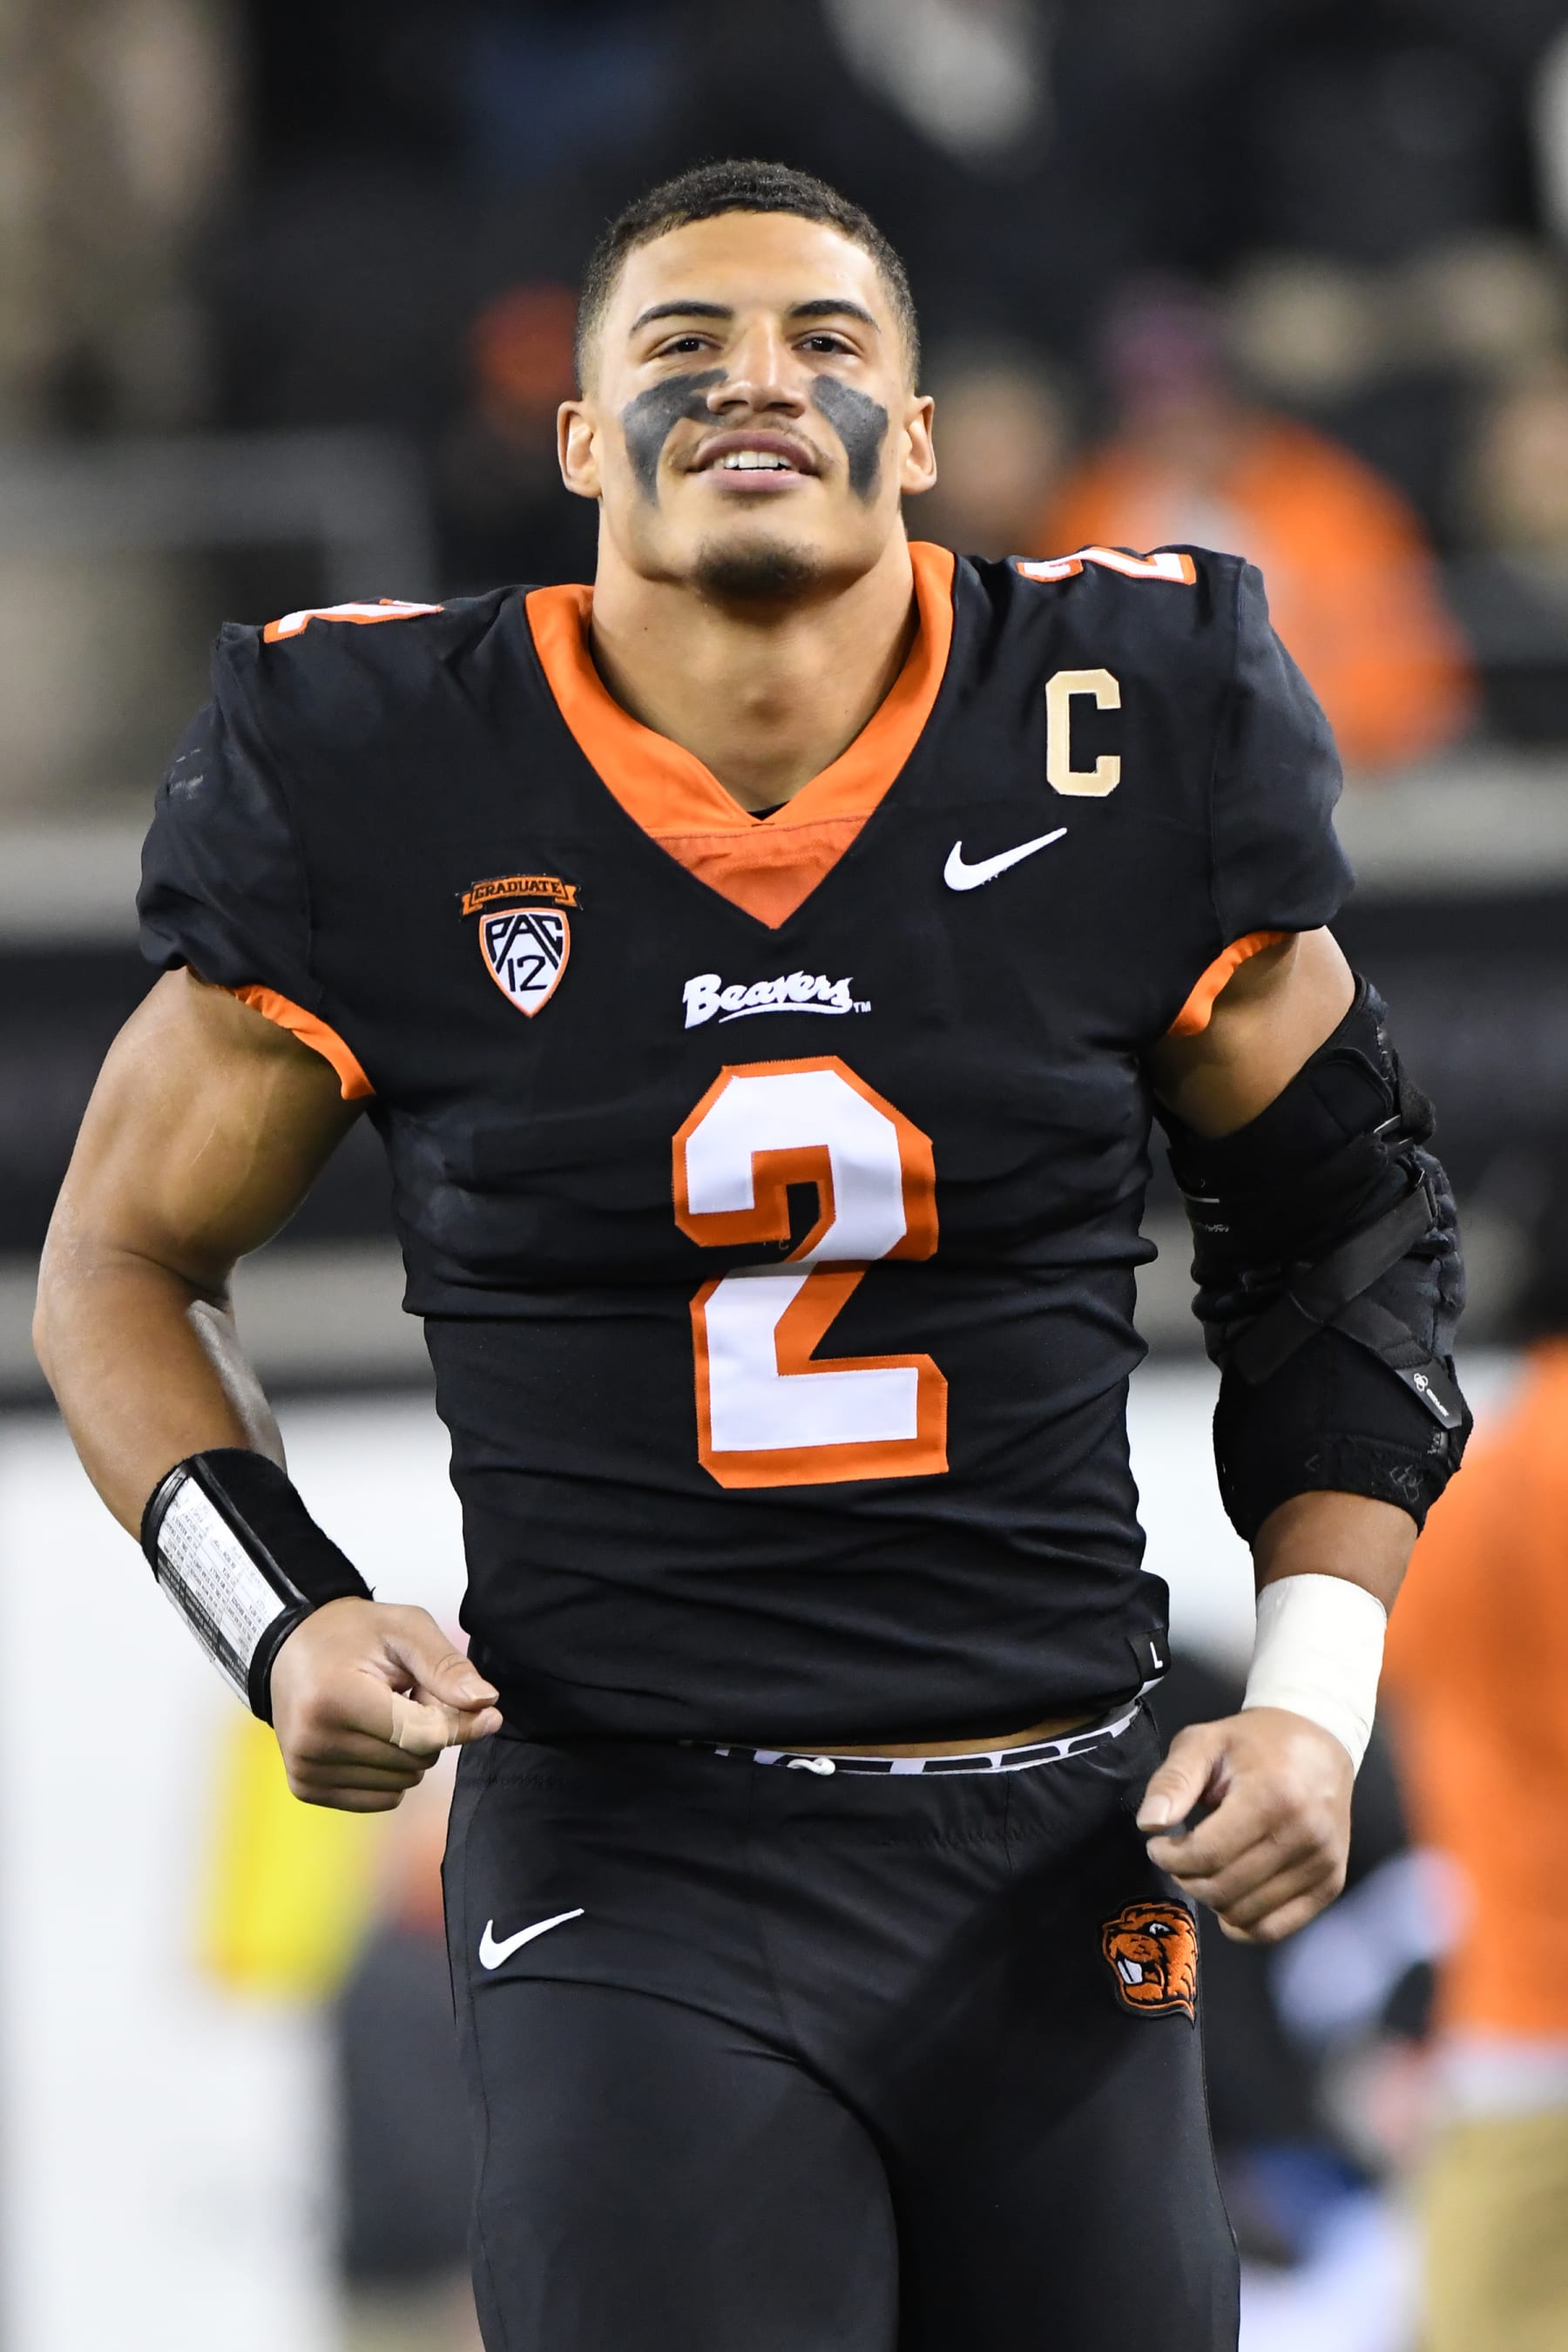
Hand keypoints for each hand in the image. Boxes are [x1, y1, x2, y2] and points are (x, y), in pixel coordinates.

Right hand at [269, 1597, 503, 1811]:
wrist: (292, 1648)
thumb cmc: (355, 1634)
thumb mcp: (405, 1630)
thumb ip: (446, 1666)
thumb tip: (487, 1704)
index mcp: (335, 1699)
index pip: (420, 1735)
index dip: (461, 1725)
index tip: (488, 1712)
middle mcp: (313, 1743)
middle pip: (414, 1761)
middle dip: (429, 1731)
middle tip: (409, 1694)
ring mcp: (305, 1771)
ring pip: (402, 1783)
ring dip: (410, 1750)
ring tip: (386, 1711)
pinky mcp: (306, 1789)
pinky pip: (382, 1799)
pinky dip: (391, 1771)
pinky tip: (371, 1735)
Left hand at [1136, 1707, 1352, 1943]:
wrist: (1320, 1743)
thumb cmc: (1256, 1742)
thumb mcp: (1204, 1742)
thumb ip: (1173, 1781)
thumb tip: (1149, 1824)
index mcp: (1272, 1796)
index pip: (1208, 1854)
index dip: (1170, 1857)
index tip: (1158, 1846)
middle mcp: (1304, 1835)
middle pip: (1224, 1888)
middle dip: (1187, 1878)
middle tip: (1179, 1857)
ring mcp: (1322, 1864)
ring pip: (1246, 1914)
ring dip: (1212, 1899)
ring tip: (1206, 1869)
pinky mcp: (1331, 1883)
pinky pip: (1275, 1929)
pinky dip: (1243, 1923)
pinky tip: (1230, 1896)